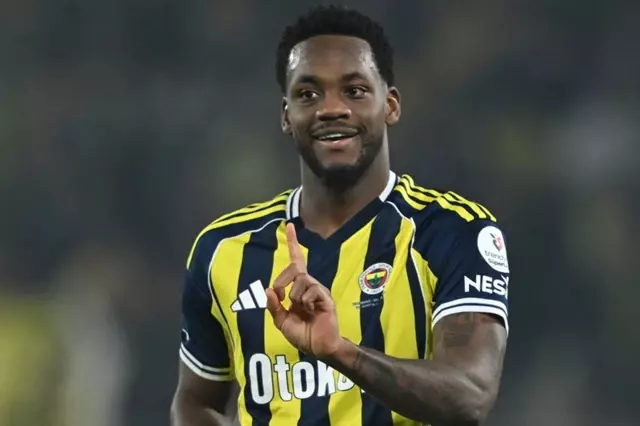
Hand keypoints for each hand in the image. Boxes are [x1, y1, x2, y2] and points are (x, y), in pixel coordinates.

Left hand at [265, 223, 340, 357]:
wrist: (318, 347)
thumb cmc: (302, 334)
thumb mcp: (281, 321)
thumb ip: (274, 306)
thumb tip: (269, 289)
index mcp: (298, 288)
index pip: (296, 261)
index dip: (293, 243)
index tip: (290, 225)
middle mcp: (309, 285)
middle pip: (294, 268)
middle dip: (282, 280)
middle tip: (281, 297)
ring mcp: (318, 290)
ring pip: (301, 281)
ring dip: (295, 297)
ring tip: (302, 310)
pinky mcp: (326, 297)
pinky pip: (311, 291)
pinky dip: (306, 302)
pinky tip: (311, 311)